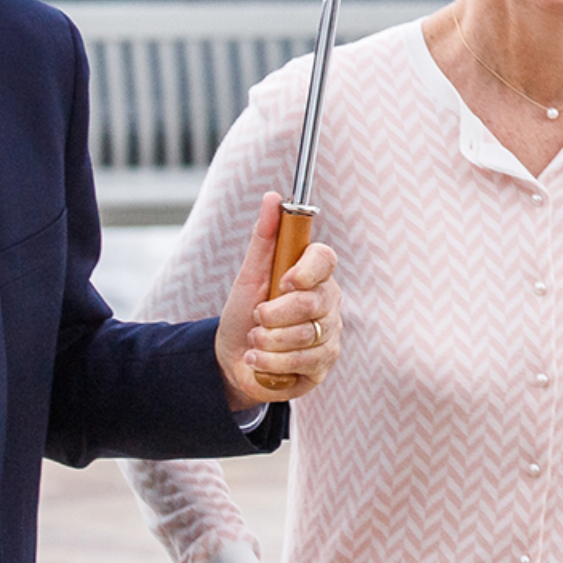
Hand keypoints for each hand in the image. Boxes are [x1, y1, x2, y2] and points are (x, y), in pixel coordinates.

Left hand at [215, 192, 340, 409]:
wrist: (233, 360)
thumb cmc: (243, 314)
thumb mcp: (249, 276)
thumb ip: (264, 238)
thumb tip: (273, 197)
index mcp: (313, 275)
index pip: (325, 260)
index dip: (306, 270)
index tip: (283, 281)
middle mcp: (327, 303)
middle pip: (312, 302)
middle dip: (273, 314)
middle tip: (256, 317)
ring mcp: (329, 335)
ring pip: (306, 335)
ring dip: (268, 340)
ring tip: (254, 340)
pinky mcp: (323, 365)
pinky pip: (303, 361)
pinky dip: (271, 361)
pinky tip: (258, 360)